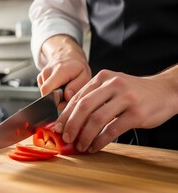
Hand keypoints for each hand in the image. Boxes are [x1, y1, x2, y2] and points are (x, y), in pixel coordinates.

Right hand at [38, 35, 91, 108]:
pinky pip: (44, 90)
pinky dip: (52, 91)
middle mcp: (47, 72)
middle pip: (46, 93)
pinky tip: (58, 85)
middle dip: (56, 98)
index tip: (65, 99)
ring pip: (45, 93)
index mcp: (59, 71)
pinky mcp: (40, 78)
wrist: (66, 54)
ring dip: (55, 94)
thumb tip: (66, 96)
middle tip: (67, 93)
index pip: (46, 89)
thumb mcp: (85, 75)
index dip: (54, 99)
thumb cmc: (77, 66)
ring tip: (63, 87)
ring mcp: (42, 75)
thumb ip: (77, 87)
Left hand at [55, 67, 177, 152]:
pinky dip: (100, 140)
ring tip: (81, 145)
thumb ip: (93, 98)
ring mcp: (126, 98)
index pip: (78, 97)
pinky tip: (95, 146)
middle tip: (67, 138)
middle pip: (84, 107)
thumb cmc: (134, 92)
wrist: (165, 91)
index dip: (66, 114)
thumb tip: (70, 119)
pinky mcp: (137, 113)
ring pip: (97, 119)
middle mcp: (112, 85)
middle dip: (72, 125)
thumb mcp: (112, 87)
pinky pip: (112, 129)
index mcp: (102, 78)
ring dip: (85, 135)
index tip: (58, 128)